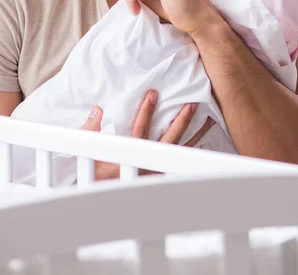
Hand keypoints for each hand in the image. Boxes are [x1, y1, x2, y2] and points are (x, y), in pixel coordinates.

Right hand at [81, 90, 214, 180]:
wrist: (100, 203)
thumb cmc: (93, 179)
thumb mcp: (88, 154)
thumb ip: (91, 130)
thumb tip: (97, 109)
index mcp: (131, 156)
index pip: (140, 129)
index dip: (146, 111)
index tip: (153, 94)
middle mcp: (148, 164)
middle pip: (169, 139)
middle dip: (181, 120)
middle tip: (192, 104)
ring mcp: (157, 172)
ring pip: (181, 151)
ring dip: (196, 136)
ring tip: (209, 121)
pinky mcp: (161, 177)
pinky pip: (181, 162)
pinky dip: (192, 152)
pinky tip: (202, 144)